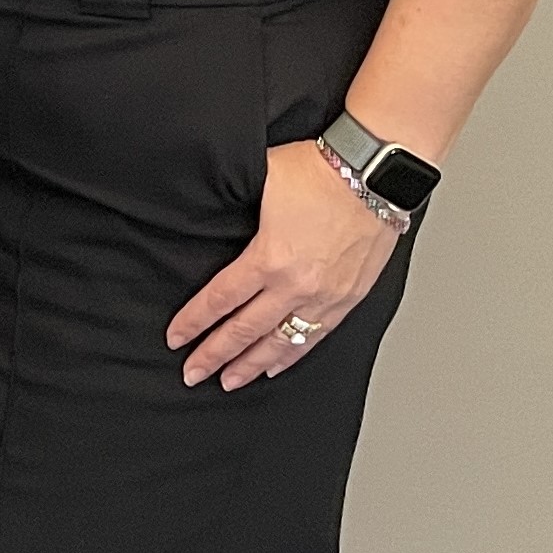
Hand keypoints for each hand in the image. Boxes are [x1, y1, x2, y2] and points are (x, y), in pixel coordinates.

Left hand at [167, 141, 404, 389]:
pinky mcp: (348, 297)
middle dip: (214, 355)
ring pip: (280, 342)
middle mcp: (296, 285)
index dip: (194, 322)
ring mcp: (325, 296)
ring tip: (228, 381)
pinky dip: (292, 354)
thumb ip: (233, 205)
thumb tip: (202, 207)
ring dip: (251, 364)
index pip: (220, 300)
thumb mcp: (260, 182)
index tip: (176, 338)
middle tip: (192, 374)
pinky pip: (315, 336)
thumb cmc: (319, 171)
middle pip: (244, 331)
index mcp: (269, 258)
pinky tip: (276, 365)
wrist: (376, 174)